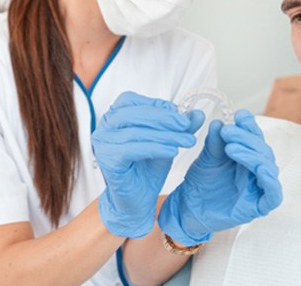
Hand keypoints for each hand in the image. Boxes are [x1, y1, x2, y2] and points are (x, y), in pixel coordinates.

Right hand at [91, 91, 203, 238]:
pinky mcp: (108, 160)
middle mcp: (103, 128)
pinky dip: (155, 148)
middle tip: (186, 125)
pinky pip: (133, 149)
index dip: (156, 105)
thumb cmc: (147, 169)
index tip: (179, 115)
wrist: (137, 201)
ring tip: (187, 140)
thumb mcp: (167, 142)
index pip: (130, 100)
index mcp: (113, 118)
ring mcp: (102, 144)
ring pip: (136, 132)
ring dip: (166, 135)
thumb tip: (198, 114)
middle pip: (134, 113)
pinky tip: (173, 151)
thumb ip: (180, 127)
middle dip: (164, 118)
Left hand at [158, 109, 282, 245]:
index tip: (239, 115)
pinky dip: (270, 181)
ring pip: (268, 168)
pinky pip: (273, 195)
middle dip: (246, 138)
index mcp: (248, 157)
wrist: (187, 209)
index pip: (255, 138)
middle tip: (227, 131)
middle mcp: (256, 172)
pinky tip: (260, 169)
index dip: (250, 126)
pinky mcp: (258, 207)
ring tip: (231, 147)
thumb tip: (218, 122)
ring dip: (252, 155)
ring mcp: (259, 189)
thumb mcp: (207, 158)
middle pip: (263, 151)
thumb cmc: (200, 183)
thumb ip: (215, 142)